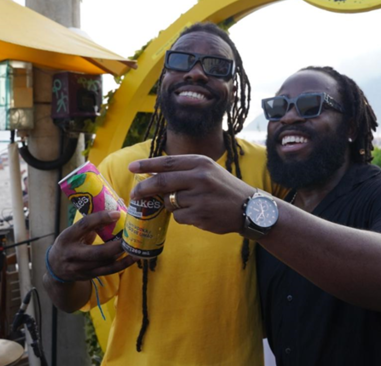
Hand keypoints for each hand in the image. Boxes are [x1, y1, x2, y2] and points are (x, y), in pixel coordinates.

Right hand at [48, 211, 136, 281]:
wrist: (55, 267)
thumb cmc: (70, 243)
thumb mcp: (74, 232)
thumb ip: (91, 224)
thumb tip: (117, 208)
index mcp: (67, 237)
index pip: (84, 225)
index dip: (101, 218)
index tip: (117, 213)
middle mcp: (72, 254)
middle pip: (96, 252)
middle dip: (115, 246)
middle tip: (129, 238)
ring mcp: (80, 268)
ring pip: (105, 263)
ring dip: (122, 255)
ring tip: (135, 246)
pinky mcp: (88, 275)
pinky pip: (108, 271)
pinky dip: (123, 264)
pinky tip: (134, 257)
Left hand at [129, 155, 255, 234]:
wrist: (249, 208)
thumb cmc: (224, 188)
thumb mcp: (208, 171)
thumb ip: (184, 171)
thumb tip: (152, 175)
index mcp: (200, 163)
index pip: (167, 162)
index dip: (147, 165)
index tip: (131, 167)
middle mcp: (199, 177)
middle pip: (162, 182)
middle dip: (144, 188)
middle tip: (134, 193)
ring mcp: (200, 197)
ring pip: (169, 202)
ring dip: (172, 205)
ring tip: (191, 204)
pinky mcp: (200, 215)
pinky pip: (178, 217)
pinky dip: (183, 217)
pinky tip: (198, 214)